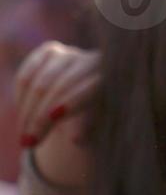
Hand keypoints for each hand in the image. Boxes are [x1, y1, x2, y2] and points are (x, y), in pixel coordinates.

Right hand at [13, 42, 97, 190]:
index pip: (92, 86)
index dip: (72, 100)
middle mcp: (93, 60)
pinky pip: (28, 72)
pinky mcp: (50, 51)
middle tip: (29, 142)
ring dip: (28, 110)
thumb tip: (76, 139)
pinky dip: (21, 95)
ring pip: (42, 80)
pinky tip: (22, 114)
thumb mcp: (96, 126)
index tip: (53, 117)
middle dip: (42, 116)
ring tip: (24, 137)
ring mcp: (71, 54)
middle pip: (63, 84)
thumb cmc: (94, 117)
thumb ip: (88, 128)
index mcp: (114, 77)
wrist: (84, 97)